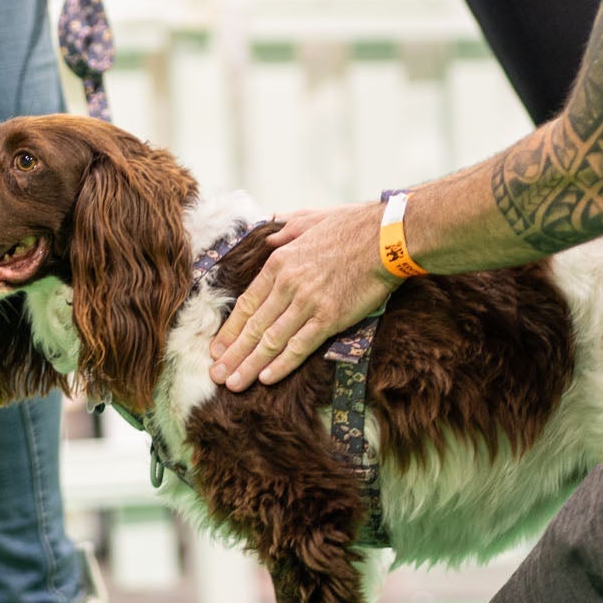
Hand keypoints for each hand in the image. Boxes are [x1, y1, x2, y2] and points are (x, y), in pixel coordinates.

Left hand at [208, 203, 399, 390]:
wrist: (387, 237)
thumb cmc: (353, 226)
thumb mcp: (311, 219)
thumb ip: (286, 230)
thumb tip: (270, 238)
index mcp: (279, 262)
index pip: (247, 303)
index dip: (230, 329)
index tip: (217, 348)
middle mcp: (288, 284)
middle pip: (253, 326)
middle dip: (232, 354)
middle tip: (215, 374)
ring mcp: (307, 302)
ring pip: (271, 340)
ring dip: (249, 365)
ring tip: (232, 383)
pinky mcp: (330, 318)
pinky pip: (300, 346)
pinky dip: (281, 364)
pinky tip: (266, 378)